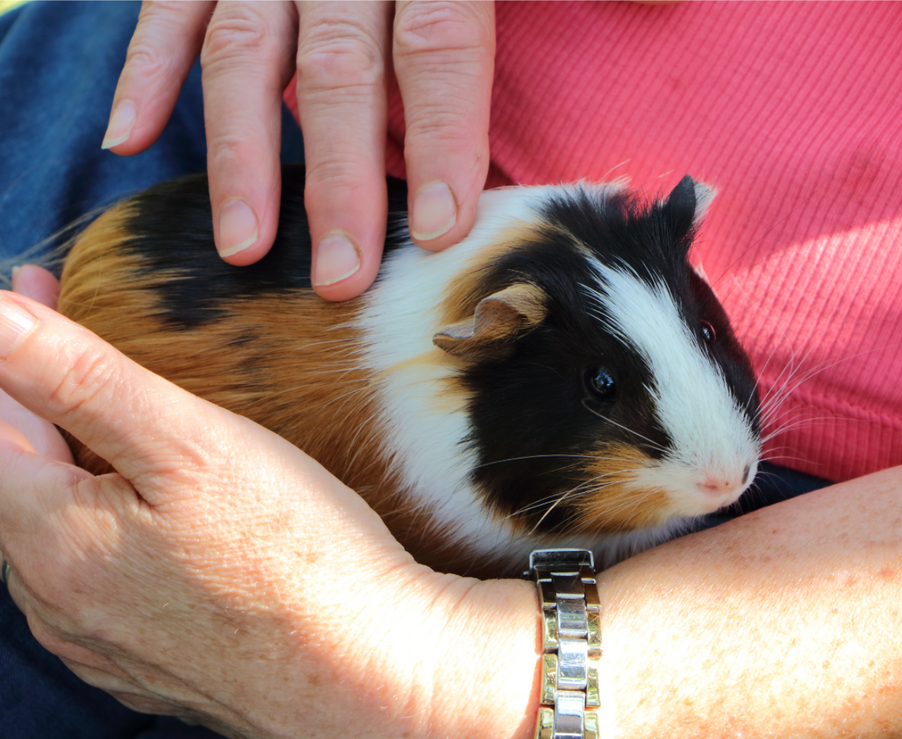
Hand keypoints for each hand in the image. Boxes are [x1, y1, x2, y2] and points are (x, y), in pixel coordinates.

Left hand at [0, 289, 537, 738]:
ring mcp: (102, 643)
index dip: (8, 356)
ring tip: (105, 419)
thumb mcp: (188, 444)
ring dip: (70, 468)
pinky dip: (105, 526)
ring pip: (60, 534)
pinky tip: (147, 512)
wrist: (369, 673)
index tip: (40, 288)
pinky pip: (100, 580)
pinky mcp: (150, 664)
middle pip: (24, 482)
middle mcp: (59, 603)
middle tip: (67, 334)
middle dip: (37, 404)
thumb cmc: (294, 555)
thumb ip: (81, 378)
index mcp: (52, 542)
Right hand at [102, 1, 494, 300]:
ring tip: (243, 247)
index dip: (443, 138)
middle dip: (340, 182)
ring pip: (245, 54)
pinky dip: (144, 71)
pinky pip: (167, 9)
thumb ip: (481, 34)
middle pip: (341, 70)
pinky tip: (130, 139)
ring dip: (242, 158)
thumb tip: (499, 161)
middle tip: (340, 277)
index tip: (439, 230)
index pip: (440, 47)